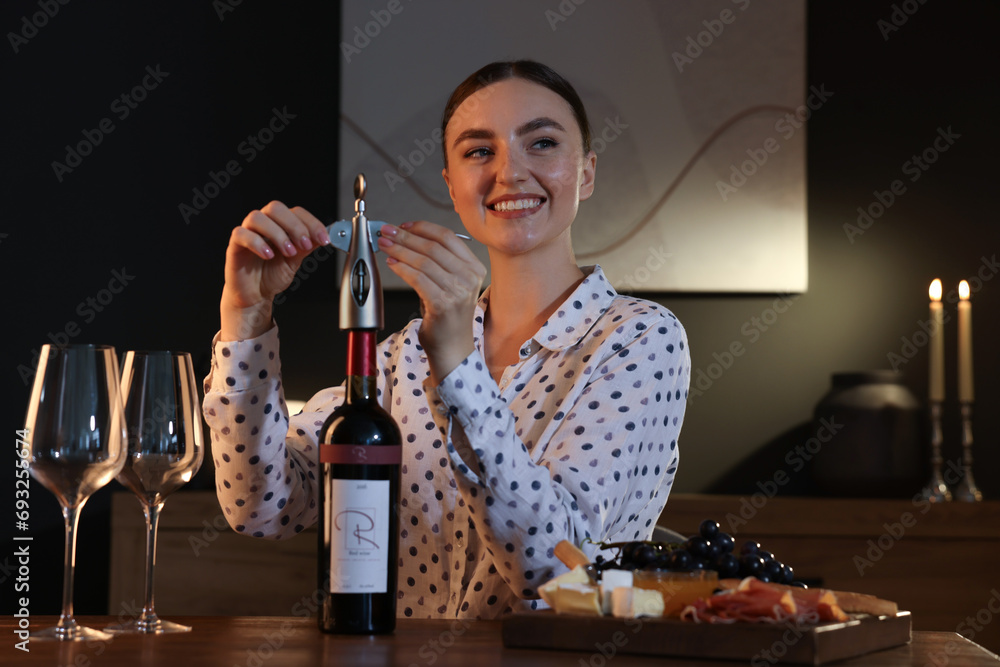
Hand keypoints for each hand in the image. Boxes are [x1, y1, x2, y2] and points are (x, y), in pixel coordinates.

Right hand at [220, 201, 329, 340]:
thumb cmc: (271, 275)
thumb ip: (305, 247)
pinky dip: (257, 243)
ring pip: (257, 217)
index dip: (311, 223)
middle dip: (294, 226)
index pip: (296, 212)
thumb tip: (321, 236)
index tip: (323, 239)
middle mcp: (263, 224)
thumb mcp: (295, 261)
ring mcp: (248, 232)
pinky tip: (269, 255)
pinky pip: (241, 234)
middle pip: (275, 208)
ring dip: (277, 234)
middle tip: (304, 245)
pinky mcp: (235, 245)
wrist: (255, 295)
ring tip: (288, 252)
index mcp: (280, 224)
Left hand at [377, 221, 485, 384]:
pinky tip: (392, 263)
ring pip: (424, 261)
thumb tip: (407, 238)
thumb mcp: (449, 283)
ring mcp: (459, 291)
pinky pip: (418, 278)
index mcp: (474, 267)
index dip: (422, 227)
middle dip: (405, 236)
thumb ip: (437, 261)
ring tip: (385, 245)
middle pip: (433, 246)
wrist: (452, 348)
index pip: (448, 237)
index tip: (403, 225)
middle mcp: (470, 277)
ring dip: (400, 250)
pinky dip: (402, 268)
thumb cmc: (447, 316)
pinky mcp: (444, 304)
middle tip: (387, 231)